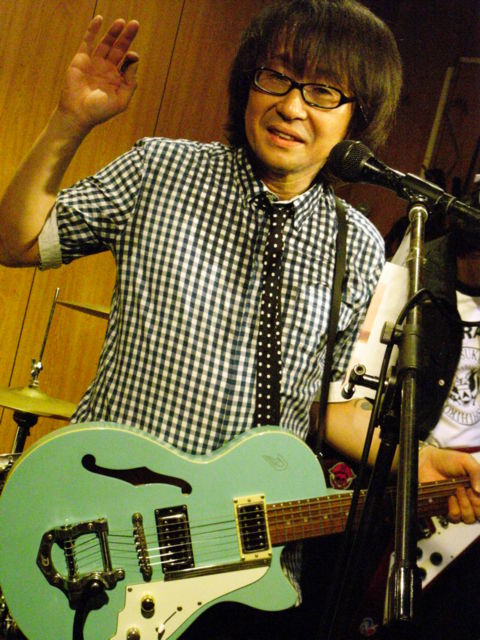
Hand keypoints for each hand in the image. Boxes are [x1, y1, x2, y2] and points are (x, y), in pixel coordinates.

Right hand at [58, 16, 138, 133]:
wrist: (78, 114)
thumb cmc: (100, 111)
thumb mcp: (121, 100)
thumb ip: (130, 82)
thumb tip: (134, 61)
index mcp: (117, 79)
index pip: (128, 62)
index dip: (132, 57)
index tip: (132, 56)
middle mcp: (107, 69)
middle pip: (119, 49)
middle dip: (127, 37)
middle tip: (135, 24)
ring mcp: (94, 62)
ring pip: (106, 43)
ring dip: (113, 32)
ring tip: (121, 22)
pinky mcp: (81, 58)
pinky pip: (88, 41)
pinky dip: (93, 30)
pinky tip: (100, 19)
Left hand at [419, 445, 479, 522]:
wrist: (428, 463)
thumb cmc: (448, 460)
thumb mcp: (466, 461)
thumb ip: (477, 473)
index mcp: (478, 490)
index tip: (474, 489)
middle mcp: (472, 500)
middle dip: (476, 503)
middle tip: (467, 489)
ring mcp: (460, 506)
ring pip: (469, 519)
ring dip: (465, 505)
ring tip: (458, 490)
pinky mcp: (448, 510)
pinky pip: (455, 518)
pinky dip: (454, 508)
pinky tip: (450, 497)